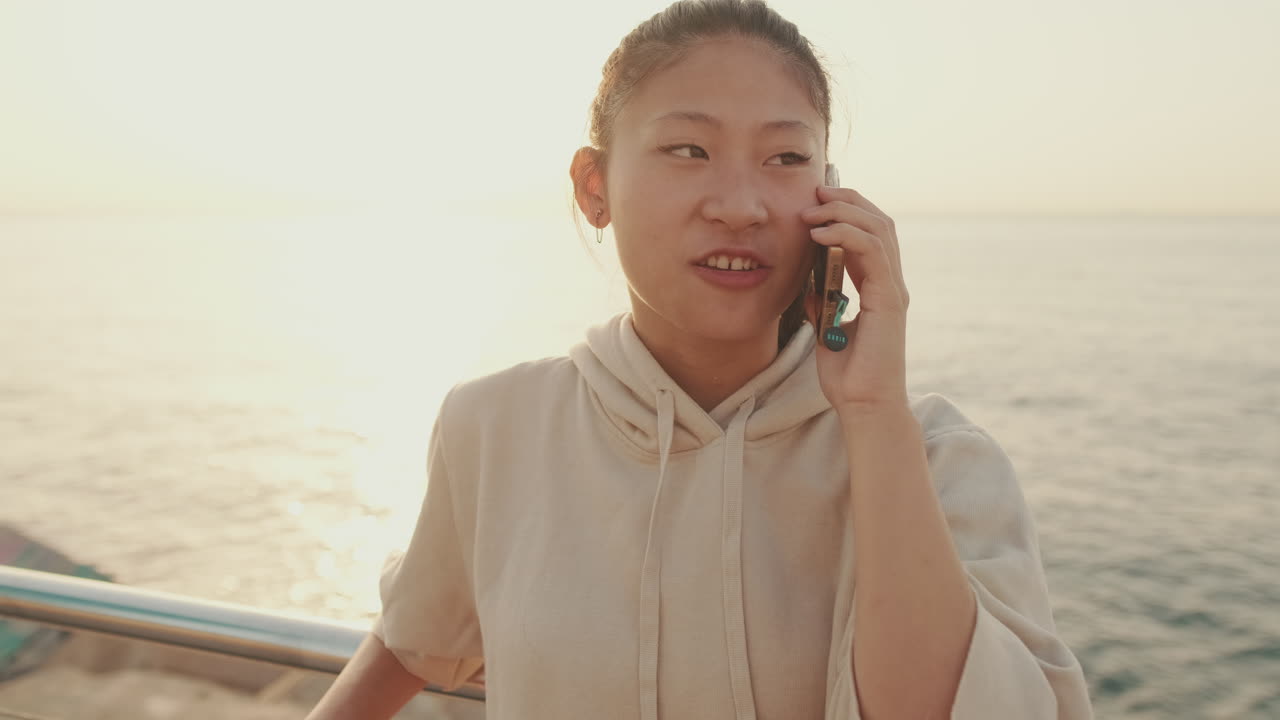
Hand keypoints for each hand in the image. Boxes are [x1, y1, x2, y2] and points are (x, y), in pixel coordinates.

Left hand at [800, 184, 910, 414]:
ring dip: (844, 213)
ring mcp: (893, 290)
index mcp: (878, 287)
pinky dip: (848, 236)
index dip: (847, 211)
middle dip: (848, 201)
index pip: (870, 234)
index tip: (815, 201)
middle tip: (816, 192)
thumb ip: (823, 302)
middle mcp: (891, 283)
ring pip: (879, 230)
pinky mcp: (890, 300)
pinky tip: (821, 233)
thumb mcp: (825, 329)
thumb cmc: (847, 375)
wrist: (863, 405)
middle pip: (879, 223)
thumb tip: (809, 282)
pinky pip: (874, 254)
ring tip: (813, 210)